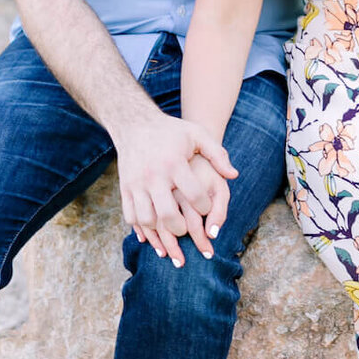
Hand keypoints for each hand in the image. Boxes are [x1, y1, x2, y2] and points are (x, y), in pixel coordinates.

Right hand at [117, 110, 237, 267]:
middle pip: (168, 214)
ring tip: (173, 232)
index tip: (207, 207)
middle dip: (181, 228)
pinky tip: (152, 234)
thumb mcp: (197, 134)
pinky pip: (130, 216)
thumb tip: (234, 175)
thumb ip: (217, 154)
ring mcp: (136, 183)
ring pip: (147, 219)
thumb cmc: (171, 131)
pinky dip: (141, 228)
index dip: (205, 206)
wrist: (135, 123)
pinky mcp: (125, 188)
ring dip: (160, 232)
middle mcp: (153, 175)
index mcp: (174, 163)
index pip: (194, 195)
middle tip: (189, 229)